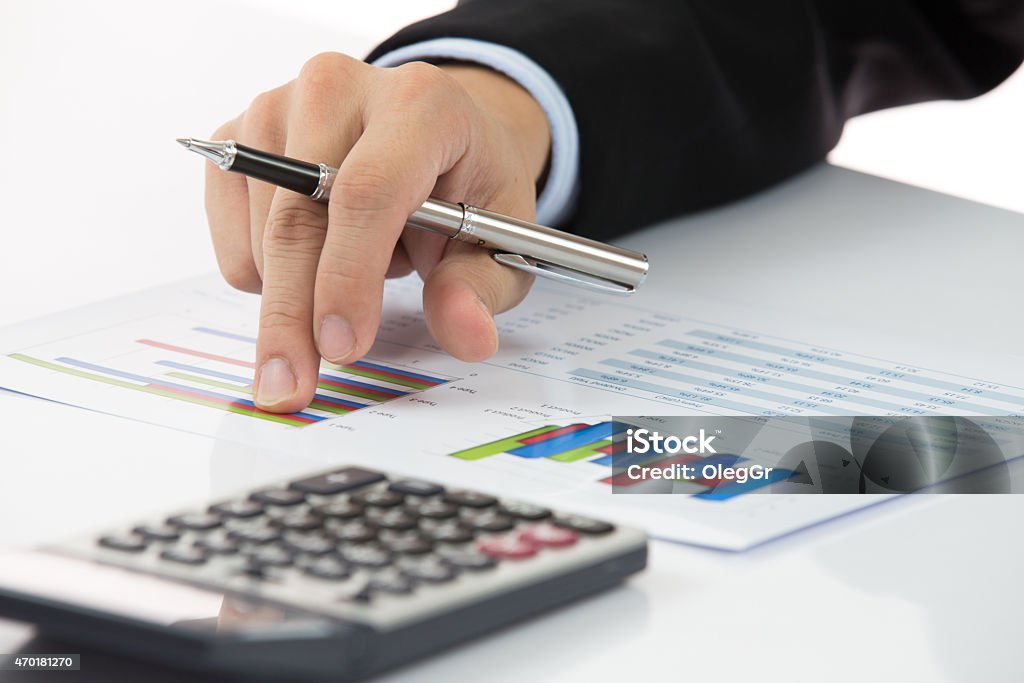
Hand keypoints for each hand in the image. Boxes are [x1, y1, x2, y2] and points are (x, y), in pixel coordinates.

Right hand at [205, 53, 550, 412]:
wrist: (429, 136)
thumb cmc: (465, 187)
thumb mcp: (500, 238)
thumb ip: (483, 287)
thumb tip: (465, 333)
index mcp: (418, 103)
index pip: (369, 191)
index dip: (349, 275)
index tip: (342, 346)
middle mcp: (338, 86)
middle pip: (298, 216)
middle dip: (292, 316)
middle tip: (291, 386)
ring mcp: (278, 104)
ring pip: (259, 232)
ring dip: (289, 295)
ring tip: (348, 283)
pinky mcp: (237, 135)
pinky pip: (230, 232)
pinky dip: (263, 274)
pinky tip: (312, 259)